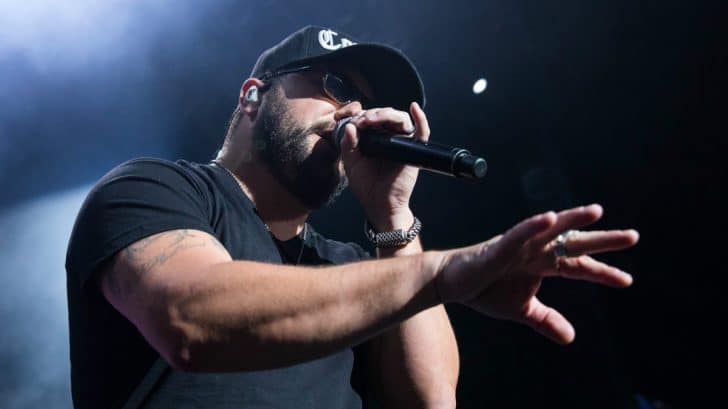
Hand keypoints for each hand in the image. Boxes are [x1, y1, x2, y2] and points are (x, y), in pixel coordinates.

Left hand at [336, 102, 429, 228]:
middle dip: (372, 114)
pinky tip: (414, 108)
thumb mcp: (351, 164)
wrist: (379, 205)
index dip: (360, 114)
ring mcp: (402, 143)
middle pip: (385, 115)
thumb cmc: (367, 186)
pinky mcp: (413, 151)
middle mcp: (389, 138)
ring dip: (386, 114)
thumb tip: (350, 127)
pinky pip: (422, 131)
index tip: (346, 118)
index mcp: (374, 139)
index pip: (370, 118)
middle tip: (361, 121)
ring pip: (400, 119)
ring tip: (372, 120)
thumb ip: (348, 145)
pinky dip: (420, 118)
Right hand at [434, 204, 638, 343]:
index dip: (602, 273)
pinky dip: (533, 226)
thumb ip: (545, 320)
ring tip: (596, 212)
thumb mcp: (522, 310)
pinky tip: (549, 218)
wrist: (452, 283)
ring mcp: (519, 245)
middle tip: (632, 237)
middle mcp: (536, 250)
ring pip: (550, 230)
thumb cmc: (485, 289)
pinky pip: (518, 234)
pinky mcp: (499, 246)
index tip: (626, 280)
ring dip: (573, 220)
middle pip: (574, 243)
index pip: (578, 267)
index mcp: (542, 264)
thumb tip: (570, 338)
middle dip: (602, 240)